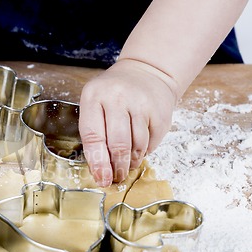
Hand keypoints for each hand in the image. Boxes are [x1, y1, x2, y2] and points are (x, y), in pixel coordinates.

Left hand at [78, 59, 177, 186]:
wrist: (146, 72)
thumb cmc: (114, 95)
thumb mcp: (96, 104)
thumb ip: (95, 133)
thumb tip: (100, 171)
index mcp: (93, 95)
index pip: (93, 136)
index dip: (97, 162)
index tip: (101, 178)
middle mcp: (117, 97)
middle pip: (117, 144)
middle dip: (117, 167)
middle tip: (116, 178)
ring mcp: (140, 103)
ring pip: (136, 146)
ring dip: (131, 161)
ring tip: (127, 164)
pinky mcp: (159, 111)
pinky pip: (151, 142)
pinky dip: (144, 152)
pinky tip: (139, 149)